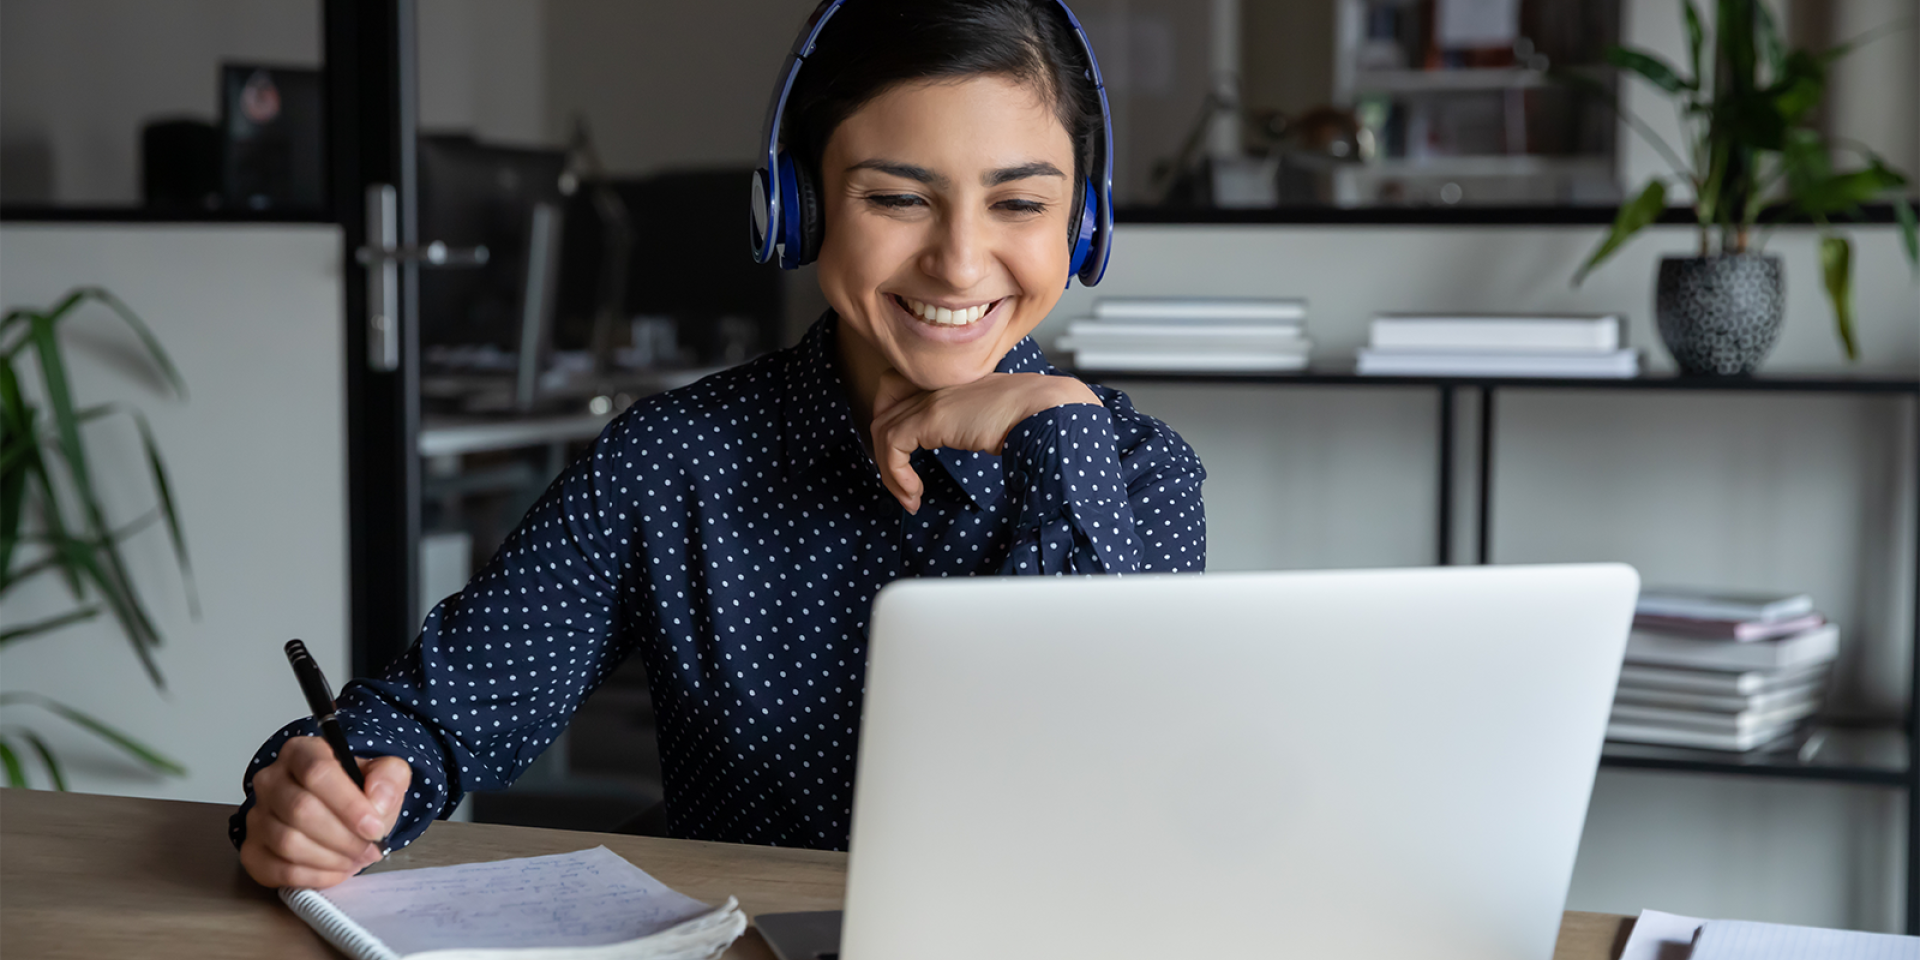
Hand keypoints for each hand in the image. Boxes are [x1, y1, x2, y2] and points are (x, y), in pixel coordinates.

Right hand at [239, 735, 411, 888]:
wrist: (341, 814)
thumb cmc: (357, 792)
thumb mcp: (386, 774)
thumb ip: (389, 778)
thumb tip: (377, 800)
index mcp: (302, 752)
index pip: (317, 772)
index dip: (349, 805)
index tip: (374, 827)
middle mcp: (271, 780)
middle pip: (301, 810)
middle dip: (343, 837)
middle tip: (369, 848)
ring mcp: (257, 816)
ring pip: (288, 843)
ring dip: (330, 858)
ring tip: (354, 858)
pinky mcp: (252, 850)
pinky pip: (278, 869)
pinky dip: (313, 877)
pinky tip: (335, 870)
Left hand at [870, 371, 1098, 512]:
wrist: (1045, 409)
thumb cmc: (1032, 415)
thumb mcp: (992, 415)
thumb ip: (974, 421)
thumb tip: (978, 444)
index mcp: (949, 379)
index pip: (897, 390)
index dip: (894, 421)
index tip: (904, 457)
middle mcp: (935, 383)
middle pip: (882, 408)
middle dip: (883, 448)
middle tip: (899, 478)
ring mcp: (931, 398)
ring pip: (882, 431)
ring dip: (889, 471)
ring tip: (908, 497)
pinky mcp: (931, 417)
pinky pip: (892, 448)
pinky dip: (896, 476)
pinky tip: (915, 493)